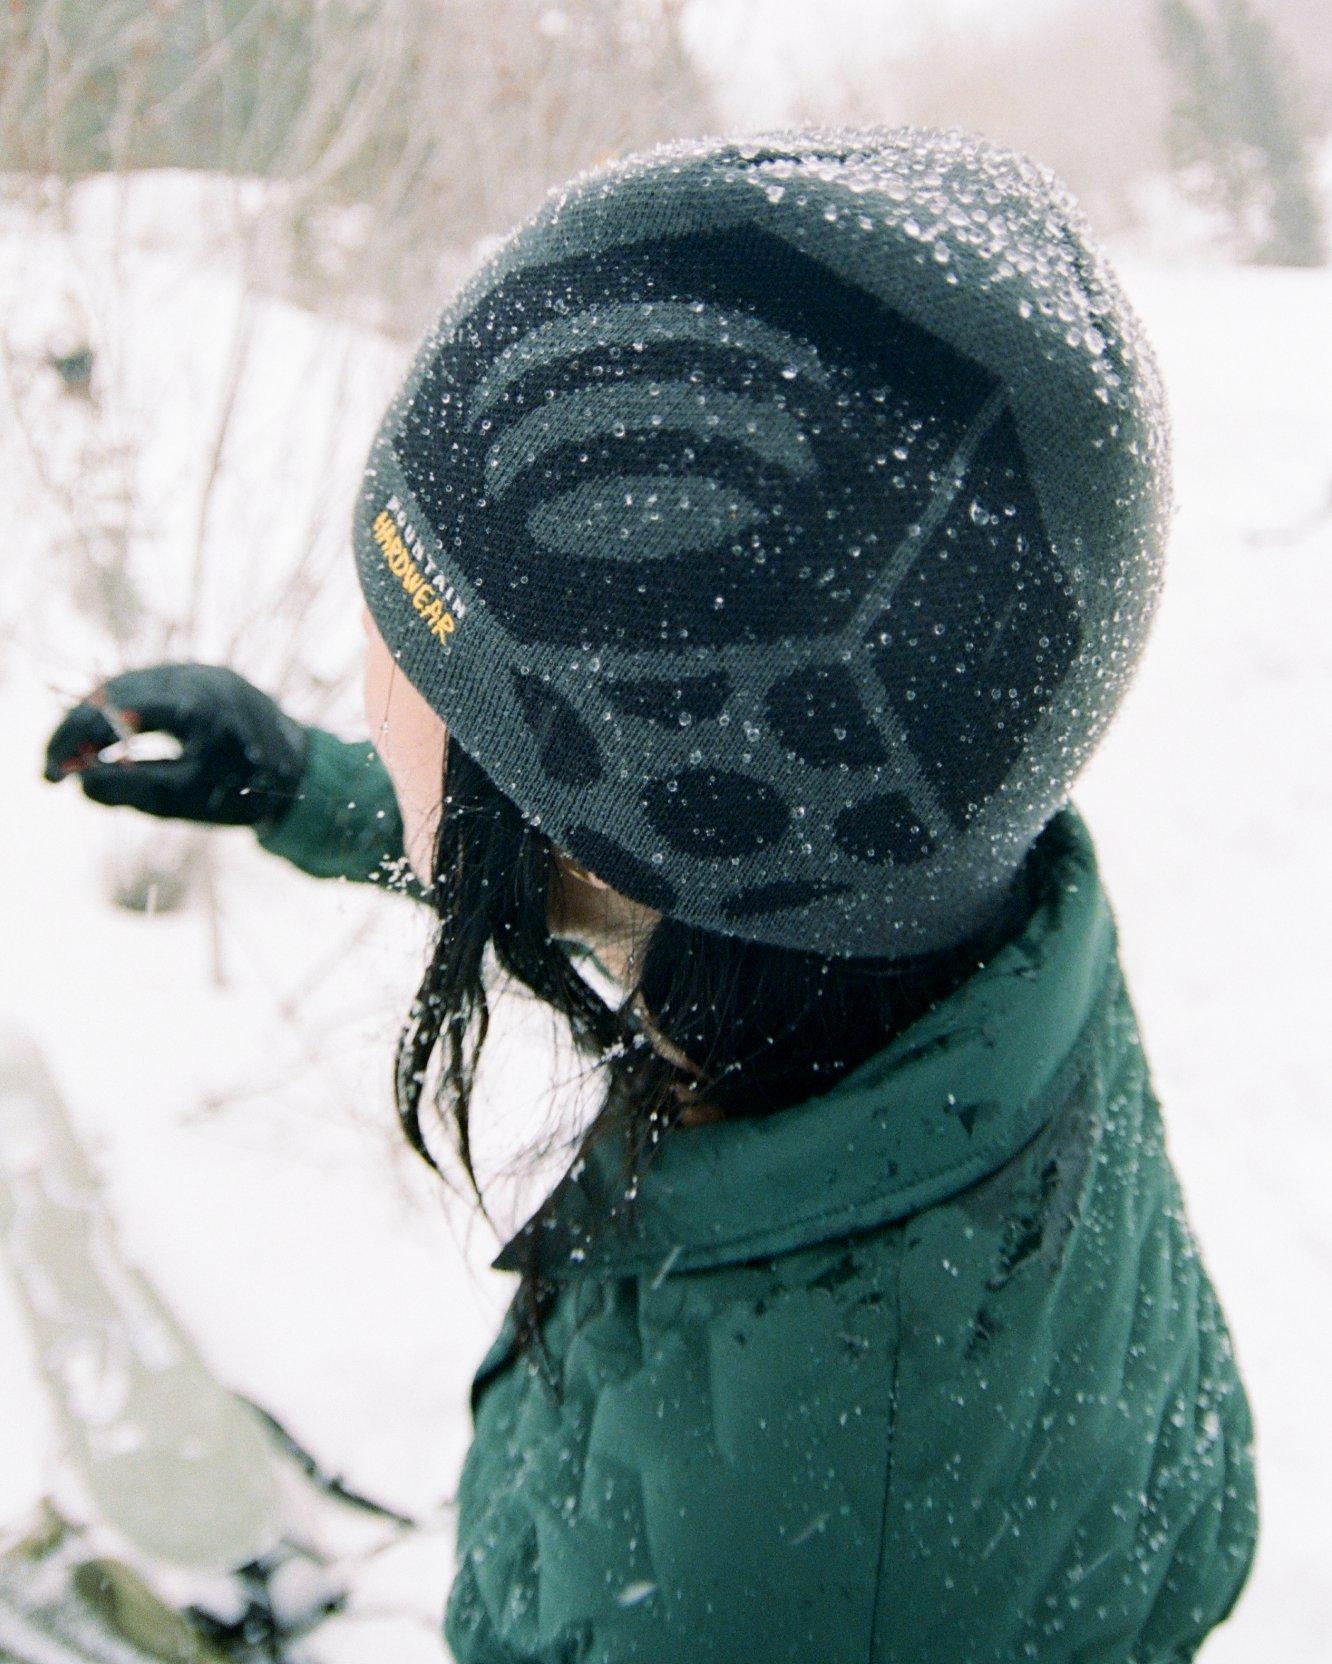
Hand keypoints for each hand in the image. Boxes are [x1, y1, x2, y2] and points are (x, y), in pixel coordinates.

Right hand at [42, 662, 309, 827]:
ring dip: (95, 720)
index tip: (51, 774)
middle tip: (52, 769)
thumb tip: (78, 784)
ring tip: (76, 761)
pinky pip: (148, 688)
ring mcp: (200, 672)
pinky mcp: (201, 677)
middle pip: (114, 690)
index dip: (74, 739)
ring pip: (127, 686)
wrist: (303, 771)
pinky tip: (105, 746)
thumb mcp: (188, 798)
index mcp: (198, 704)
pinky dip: (120, 714)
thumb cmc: (249, 790)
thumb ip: (133, 789)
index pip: (115, 707)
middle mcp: (198, 676)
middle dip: (77, 730)